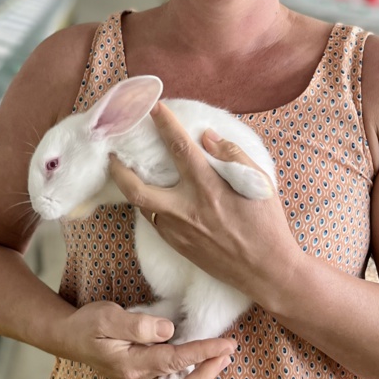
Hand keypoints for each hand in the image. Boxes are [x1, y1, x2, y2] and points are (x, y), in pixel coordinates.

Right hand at [60, 300, 235, 378]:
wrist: (70, 338)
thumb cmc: (88, 325)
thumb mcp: (107, 316)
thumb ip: (138, 324)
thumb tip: (168, 329)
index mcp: (130, 366)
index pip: (174, 362)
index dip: (204, 353)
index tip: (227, 343)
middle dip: (207, 377)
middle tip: (226, 351)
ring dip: (203, 377)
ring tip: (219, 353)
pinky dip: (193, 374)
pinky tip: (201, 355)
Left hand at [108, 102, 301, 304]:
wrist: (266, 270)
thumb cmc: (266, 224)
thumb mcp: (259, 182)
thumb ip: (233, 155)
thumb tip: (207, 136)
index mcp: (209, 188)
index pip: (179, 149)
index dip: (165, 125)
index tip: (154, 107)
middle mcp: (187, 209)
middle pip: (137, 188)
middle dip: (119, 169)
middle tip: (111, 153)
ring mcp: (179, 231)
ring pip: (142, 206)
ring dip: (131, 187)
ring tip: (126, 171)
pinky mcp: (178, 246)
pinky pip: (154, 221)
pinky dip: (149, 204)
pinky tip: (151, 195)